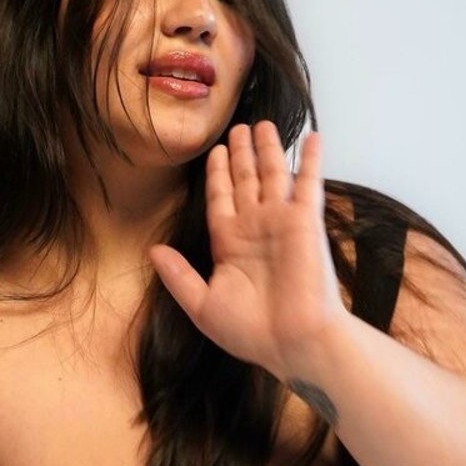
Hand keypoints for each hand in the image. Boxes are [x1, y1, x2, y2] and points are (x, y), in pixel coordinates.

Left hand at [148, 123, 347, 379]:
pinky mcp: (306, 221)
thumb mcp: (201, 305)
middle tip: (236, 127)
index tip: (214, 151)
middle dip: (240, 154)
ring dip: (267, 149)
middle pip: (245, 180)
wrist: (291, 341)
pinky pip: (308, 183)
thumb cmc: (249, 331)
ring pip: (272, 174)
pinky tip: (312, 136)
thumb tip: (153, 251)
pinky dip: (310, 159)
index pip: (221, 199)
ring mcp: (281, 222)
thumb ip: (178, 276)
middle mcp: (254, 228)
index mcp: (229, 244)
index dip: (218, 174)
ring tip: (260, 124)